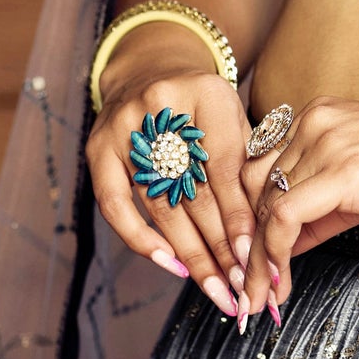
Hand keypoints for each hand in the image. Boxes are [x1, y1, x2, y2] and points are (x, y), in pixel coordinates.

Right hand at [86, 40, 259, 322]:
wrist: (150, 70)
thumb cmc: (202, 106)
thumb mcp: (233, 118)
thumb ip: (245, 162)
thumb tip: (260, 230)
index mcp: (207, 91)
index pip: (226, 165)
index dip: (240, 213)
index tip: (254, 253)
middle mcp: (161, 106)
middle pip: (194, 190)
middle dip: (220, 244)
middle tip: (239, 284)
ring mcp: (125, 128)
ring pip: (160, 204)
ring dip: (190, 253)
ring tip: (214, 287)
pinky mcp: (98, 149)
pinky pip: (116, 206)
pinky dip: (143, 240)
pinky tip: (171, 266)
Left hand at [238, 95, 358, 312]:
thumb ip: (317, 208)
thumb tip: (282, 247)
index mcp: (317, 115)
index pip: (260, 169)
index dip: (250, 219)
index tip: (251, 262)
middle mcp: (315, 121)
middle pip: (253, 187)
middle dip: (247, 241)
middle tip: (251, 288)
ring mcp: (327, 142)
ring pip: (265, 206)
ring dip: (257, 257)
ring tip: (262, 296)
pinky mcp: (342, 171)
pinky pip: (286, 218)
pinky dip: (275, 255)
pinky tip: (281, 283)